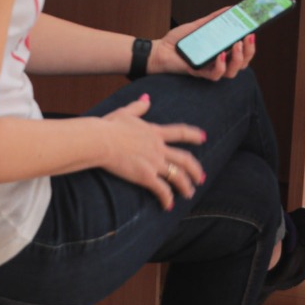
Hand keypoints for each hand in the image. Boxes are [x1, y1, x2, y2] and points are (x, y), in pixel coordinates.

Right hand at [96, 93, 206, 209]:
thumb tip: (146, 98)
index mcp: (155, 132)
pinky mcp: (146, 176)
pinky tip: (169, 206)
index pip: (181, 133)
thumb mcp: (125, 113)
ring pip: (178, 176)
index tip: (203, 138)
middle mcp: (159, 148)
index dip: (194, 135)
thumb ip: (138, 107)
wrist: (100, 141)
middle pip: (185, 159)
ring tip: (190, 193)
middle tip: (201, 178)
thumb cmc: (109, 127)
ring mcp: (154, 162)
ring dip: (186, 186)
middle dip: (196, 170)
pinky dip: (167, 199)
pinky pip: (162, 190)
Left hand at [151, 7, 256, 80]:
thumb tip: (231, 7)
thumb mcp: (200, 26)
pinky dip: (220, 65)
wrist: (160, 50)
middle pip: (242, 63)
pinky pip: (215, 75)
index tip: (254, 31)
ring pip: (232, 72)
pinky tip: (220, 55)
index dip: (251, 45)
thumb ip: (215, 19)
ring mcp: (210, 69)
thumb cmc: (180, 41)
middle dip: (248, 51)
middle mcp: (220, 63)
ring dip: (238, 58)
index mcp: (223, 52)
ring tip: (236, 44)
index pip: (243, 52)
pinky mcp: (200, 73)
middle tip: (248, 37)